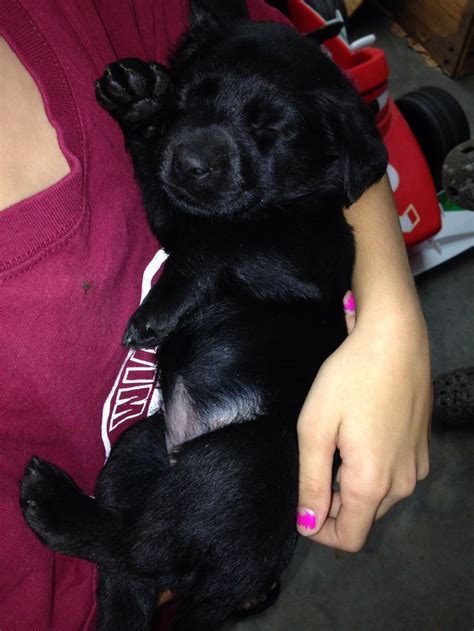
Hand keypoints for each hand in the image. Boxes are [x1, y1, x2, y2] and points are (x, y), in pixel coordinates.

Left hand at [295, 293, 430, 550]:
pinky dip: (373, 468)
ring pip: (379, 496)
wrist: (394, 339)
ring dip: (353, 485)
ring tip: (337, 443)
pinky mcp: (423, 448)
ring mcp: (417, 466)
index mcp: (373, 483)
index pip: (349, 537)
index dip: (320, 529)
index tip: (302, 499)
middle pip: (364, 516)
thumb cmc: (349, 380)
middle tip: (316, 460)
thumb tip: (307, 524)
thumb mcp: (315, 428)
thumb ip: (311, 481)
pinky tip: (361, 433)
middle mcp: (402, 484)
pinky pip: (394, 475)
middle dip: (335, 503)